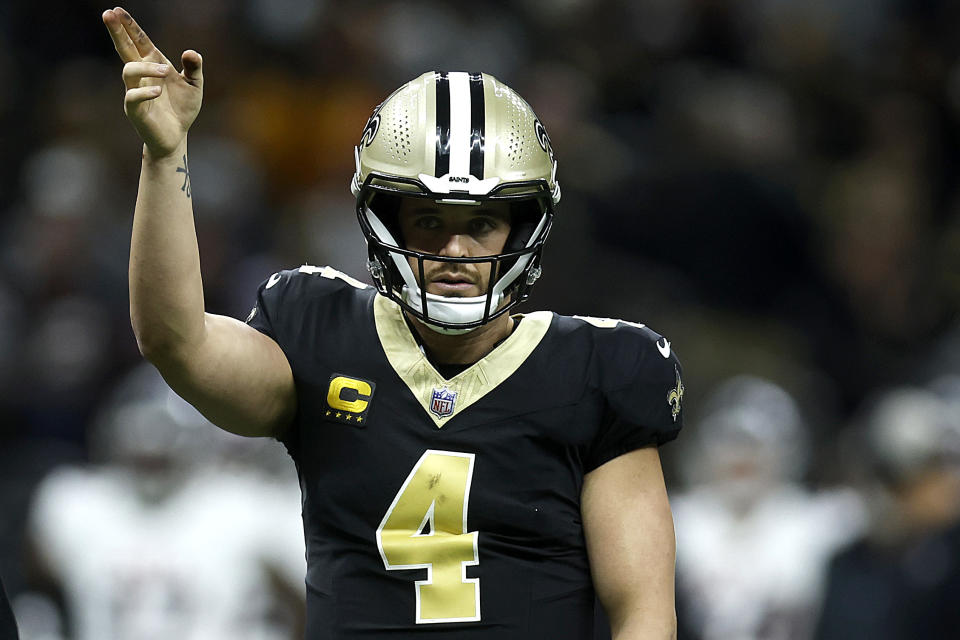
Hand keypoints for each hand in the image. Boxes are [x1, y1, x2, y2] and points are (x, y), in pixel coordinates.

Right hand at [102, 7, 202, 158]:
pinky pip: (133, 97)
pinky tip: (158, 91)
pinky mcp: (135, 110)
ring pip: (129, 71)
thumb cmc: (182, 109)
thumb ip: (194, 68)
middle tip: (108, 14)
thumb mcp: (194, 86)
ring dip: (146, 68)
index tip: (117, 10)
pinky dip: (145, 92)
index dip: (129, 27)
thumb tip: (191, 52)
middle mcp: (141, 75)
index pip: (139, 41)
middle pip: (124, 49)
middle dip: (117, 32)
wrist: (176, 137)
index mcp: (154, 65)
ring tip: (165, 71)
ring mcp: (135, 91)